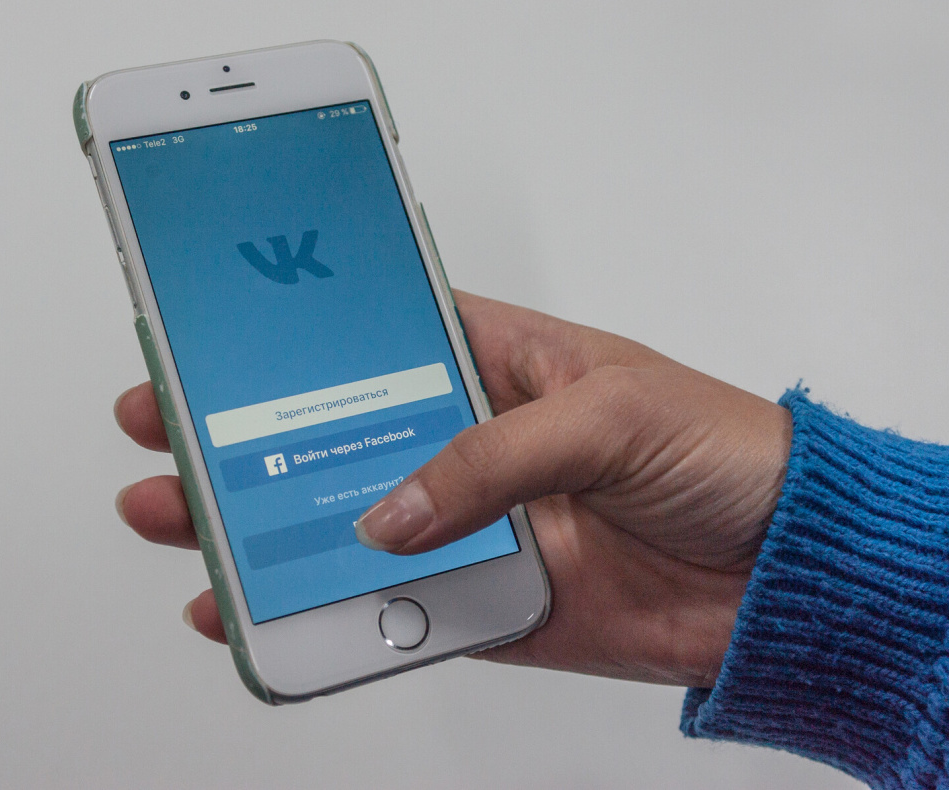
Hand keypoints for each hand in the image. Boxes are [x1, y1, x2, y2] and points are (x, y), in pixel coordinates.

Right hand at [114, 292, 791, 687]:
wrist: (786, 577)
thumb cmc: (726, 454)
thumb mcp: (611, 415)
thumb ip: (493, 456)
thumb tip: (392, 512)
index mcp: (501, 361)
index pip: (377, 335)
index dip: (297, 334)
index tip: (217, 334)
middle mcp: (472, 440)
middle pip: (335, 432)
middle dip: (245, 430)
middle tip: (162, 423)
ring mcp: (472, 523)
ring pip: (345, 522)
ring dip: (262, 524)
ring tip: (179, 516)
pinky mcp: (486, 600)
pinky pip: (390, 609)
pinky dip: (327, 613)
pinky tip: (261, 607)